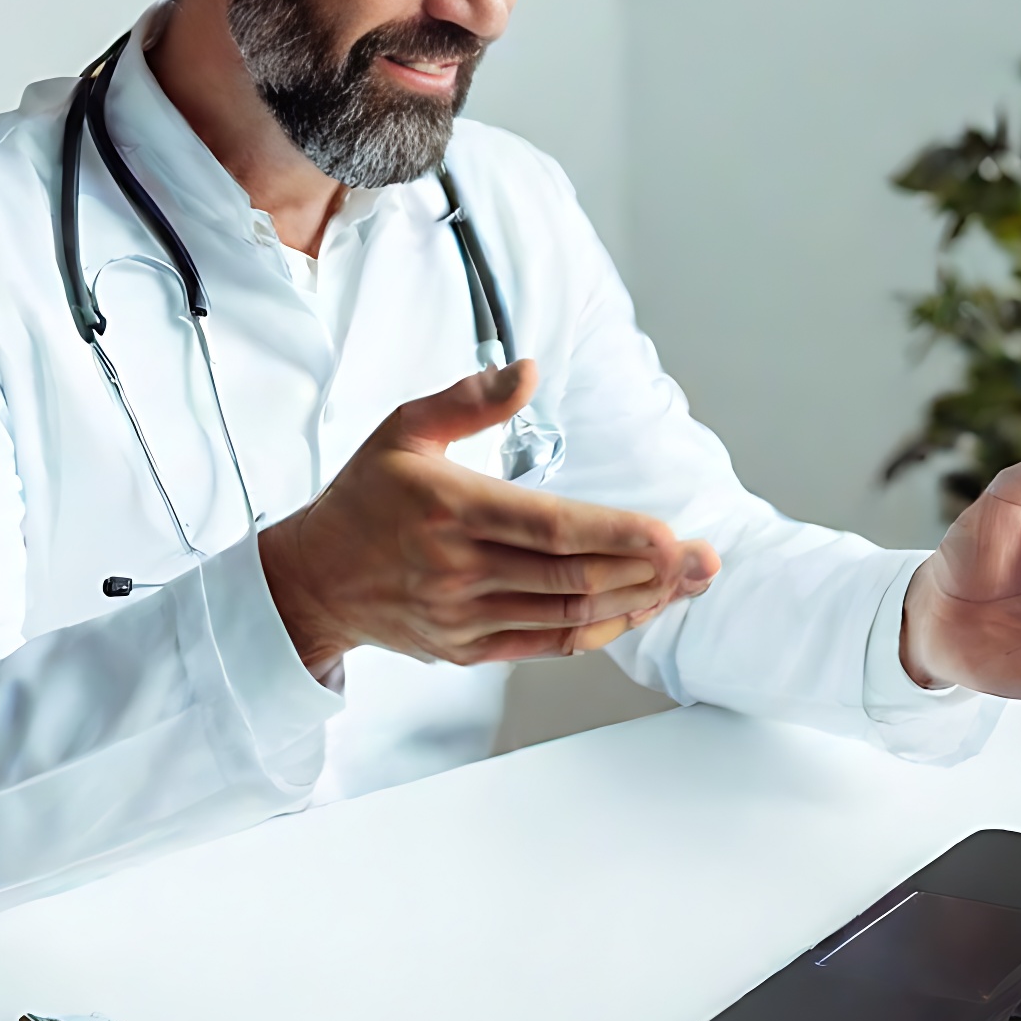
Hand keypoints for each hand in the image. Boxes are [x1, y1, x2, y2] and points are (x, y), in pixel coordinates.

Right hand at [258, 361, 719, 676]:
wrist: (314, 581)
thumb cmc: (365, 499)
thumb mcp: (403, 430)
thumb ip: (469, 399)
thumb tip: (529, 371)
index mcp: (449, 509)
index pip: (549, 526)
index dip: (615, 534)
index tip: (667, 533)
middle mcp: (458, 569)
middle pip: (573, 575)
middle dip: (649, 570)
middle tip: (705, 559)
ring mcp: (464, 616)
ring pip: (569, 613)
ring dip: (639, 600)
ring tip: (688, 583)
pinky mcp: (468, 649)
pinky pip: (550, 643)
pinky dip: (602, 629)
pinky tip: (641, 609)